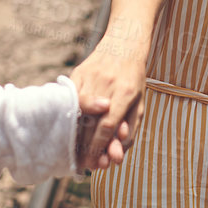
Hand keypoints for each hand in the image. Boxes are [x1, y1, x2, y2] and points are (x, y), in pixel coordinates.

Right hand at [69, 40, 146, 166]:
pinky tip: (69, 132)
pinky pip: (69, 100)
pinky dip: (68, 118)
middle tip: (87, 163)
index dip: (100, 146)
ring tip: (78, 152)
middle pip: (90, 122)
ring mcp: (89, 77)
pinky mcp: (77, 73)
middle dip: (87, 146)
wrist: (124, 43)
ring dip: (76, 136)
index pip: (107, 125)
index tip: (98, 161)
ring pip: (76, 113)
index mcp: (125, 91)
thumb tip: (118, 153)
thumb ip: (130, 128)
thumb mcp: (140, 103)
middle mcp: (106, 84)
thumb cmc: (134, 78)